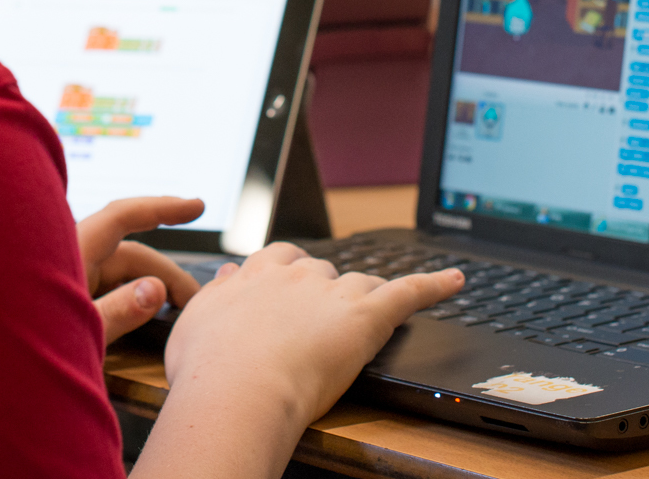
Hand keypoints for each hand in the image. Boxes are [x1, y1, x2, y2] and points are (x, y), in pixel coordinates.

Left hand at [76, 196, 205, 343]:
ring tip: (176, 311)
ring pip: (117, 275)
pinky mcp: (62, 301)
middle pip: (128, 255)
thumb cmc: (17, 348)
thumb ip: (115, 311)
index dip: (163, 208)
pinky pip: (103, 290)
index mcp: (72, 253)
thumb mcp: (74, 332)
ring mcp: (66, 281)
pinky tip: (141, 316)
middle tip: (195, 301)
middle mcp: (71, 260)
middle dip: (166, 272)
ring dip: (149, 287)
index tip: (197, 207)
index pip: (123, 216)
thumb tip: (155, 289)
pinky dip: (129, 297)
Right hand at [136, 243, 462, 478]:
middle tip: (323, 320)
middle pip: (322, 269)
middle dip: (326, 289)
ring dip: (365, 294)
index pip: (280, 258)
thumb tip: (224, 276)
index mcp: (255, 276)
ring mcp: (333, 293)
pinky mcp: (367, 316)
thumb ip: (214, 296)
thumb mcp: (194, 325)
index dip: (289, 272)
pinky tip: (455, 281)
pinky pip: (408, 293)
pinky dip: (435, 286)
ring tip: (374, 308)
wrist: (238, 391)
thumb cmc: (208, 372)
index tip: (289, 284)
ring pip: (360, 282)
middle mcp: (296, 276)